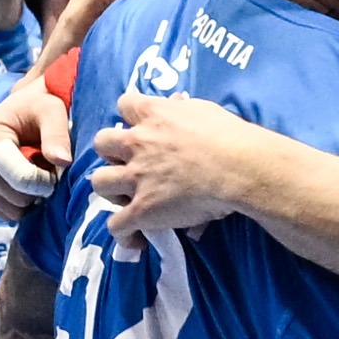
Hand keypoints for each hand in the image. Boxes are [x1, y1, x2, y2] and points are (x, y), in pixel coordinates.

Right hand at [0, 79, 70, 214]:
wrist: (23, 110)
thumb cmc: (38, 107)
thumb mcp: (52, 111)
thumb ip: (57, 134)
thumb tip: (62, 161)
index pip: (20, 179)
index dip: (46, 181)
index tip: (58, 169)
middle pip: (16, 199)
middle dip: (38, 189)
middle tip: (48, 167)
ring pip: (11, 211)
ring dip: (32, 198)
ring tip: (37, 172)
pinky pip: (5, 213)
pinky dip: (23, 204)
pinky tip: (28, 183)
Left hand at [88, 90, 298, 232]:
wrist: (239, 168)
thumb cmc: (230, 137)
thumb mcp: (203, 110)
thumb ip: (182, 109)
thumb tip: (176, 102)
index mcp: (154, 114)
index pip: (125, 103)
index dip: (130, 117)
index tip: (140, 127)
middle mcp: (138, 143)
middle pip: (102, 142)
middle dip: (112, 153)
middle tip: (130, 163)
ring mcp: (136, 177)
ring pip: (99, 182)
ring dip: (111, 189)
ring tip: (127, 198)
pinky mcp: (142, 209)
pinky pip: (117, 225)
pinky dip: (124, 232)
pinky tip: (135, 236)